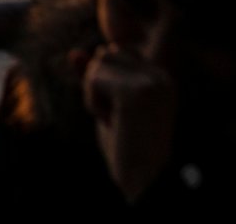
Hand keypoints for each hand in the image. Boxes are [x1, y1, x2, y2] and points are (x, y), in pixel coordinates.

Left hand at [83, 43, 177, 201]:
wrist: (145, 183)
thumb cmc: (126, 150)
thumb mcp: (106, 106)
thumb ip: (95, 78)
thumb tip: (74, 52)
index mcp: (160, 78)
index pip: (116, 52)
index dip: (102, 80)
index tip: (117, 112)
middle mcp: (160, 76)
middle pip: (105, 54)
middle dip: (97, 84)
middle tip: (114, 116)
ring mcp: (151, 83)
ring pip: (98, 63)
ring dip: (93, 94)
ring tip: (114, 120)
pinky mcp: (136, 92)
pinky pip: (94, 78)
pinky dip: (92, 101)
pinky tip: (110, 121)